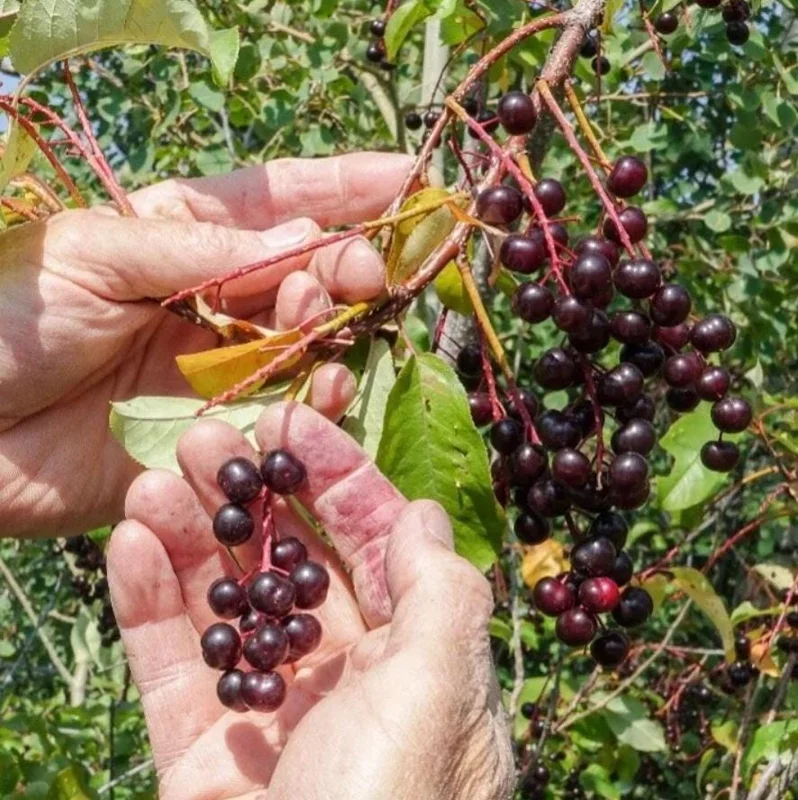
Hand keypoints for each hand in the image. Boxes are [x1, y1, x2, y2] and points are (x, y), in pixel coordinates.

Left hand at [0, 152, 410, 538]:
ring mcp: (222, 368)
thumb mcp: (94, 253)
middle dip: (348, 266)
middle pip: (309, 276)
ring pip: (309, 345)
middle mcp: (217, 301)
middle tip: (367, 271)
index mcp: (186, 238)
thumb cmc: (7, 320)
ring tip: (324, 318)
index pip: (282, 203)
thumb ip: (202, 250)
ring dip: (333, 328)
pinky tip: (323, 384)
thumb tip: (307, 240)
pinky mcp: (221, 432)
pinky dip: (315, 399)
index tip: (411, 178)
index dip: (348, 188)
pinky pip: (287, 414)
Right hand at [107, 402, 513, 799]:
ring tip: (156, 476)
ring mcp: (271, 712)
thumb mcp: (439, 690)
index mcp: (413, 657)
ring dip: (191, 535)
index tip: (295, 420)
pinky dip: (149, 601)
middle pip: (293, 561)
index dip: (340, 477)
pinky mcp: (202, 753)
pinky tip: (131, 540)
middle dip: (254, 496)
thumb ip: (439, 594)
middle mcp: (346, 676)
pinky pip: (171, 663)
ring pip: (226, 603)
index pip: (376, 543)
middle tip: (208, 435)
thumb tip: (425, 512)